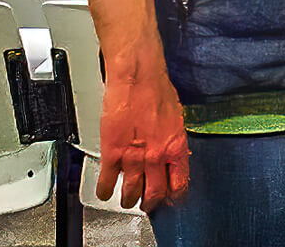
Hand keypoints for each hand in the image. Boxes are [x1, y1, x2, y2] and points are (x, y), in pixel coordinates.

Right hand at [96, 61, 191, 209]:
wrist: (138, 79)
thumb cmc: (158, 91)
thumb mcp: (176, 119)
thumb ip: (172, 140)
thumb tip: (172, 153)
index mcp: (176, 147)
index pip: (179, 183)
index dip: (175, 196)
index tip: (171, 200)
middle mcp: (157, 157)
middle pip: (155, 193)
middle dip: (151, 203)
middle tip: (147, 204)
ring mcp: (134, 157)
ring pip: (131, 192)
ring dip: (129, 199)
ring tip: (127, 200)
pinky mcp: (113, 153)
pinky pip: (107, 181)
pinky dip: (105, 190)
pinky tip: (105, 191)